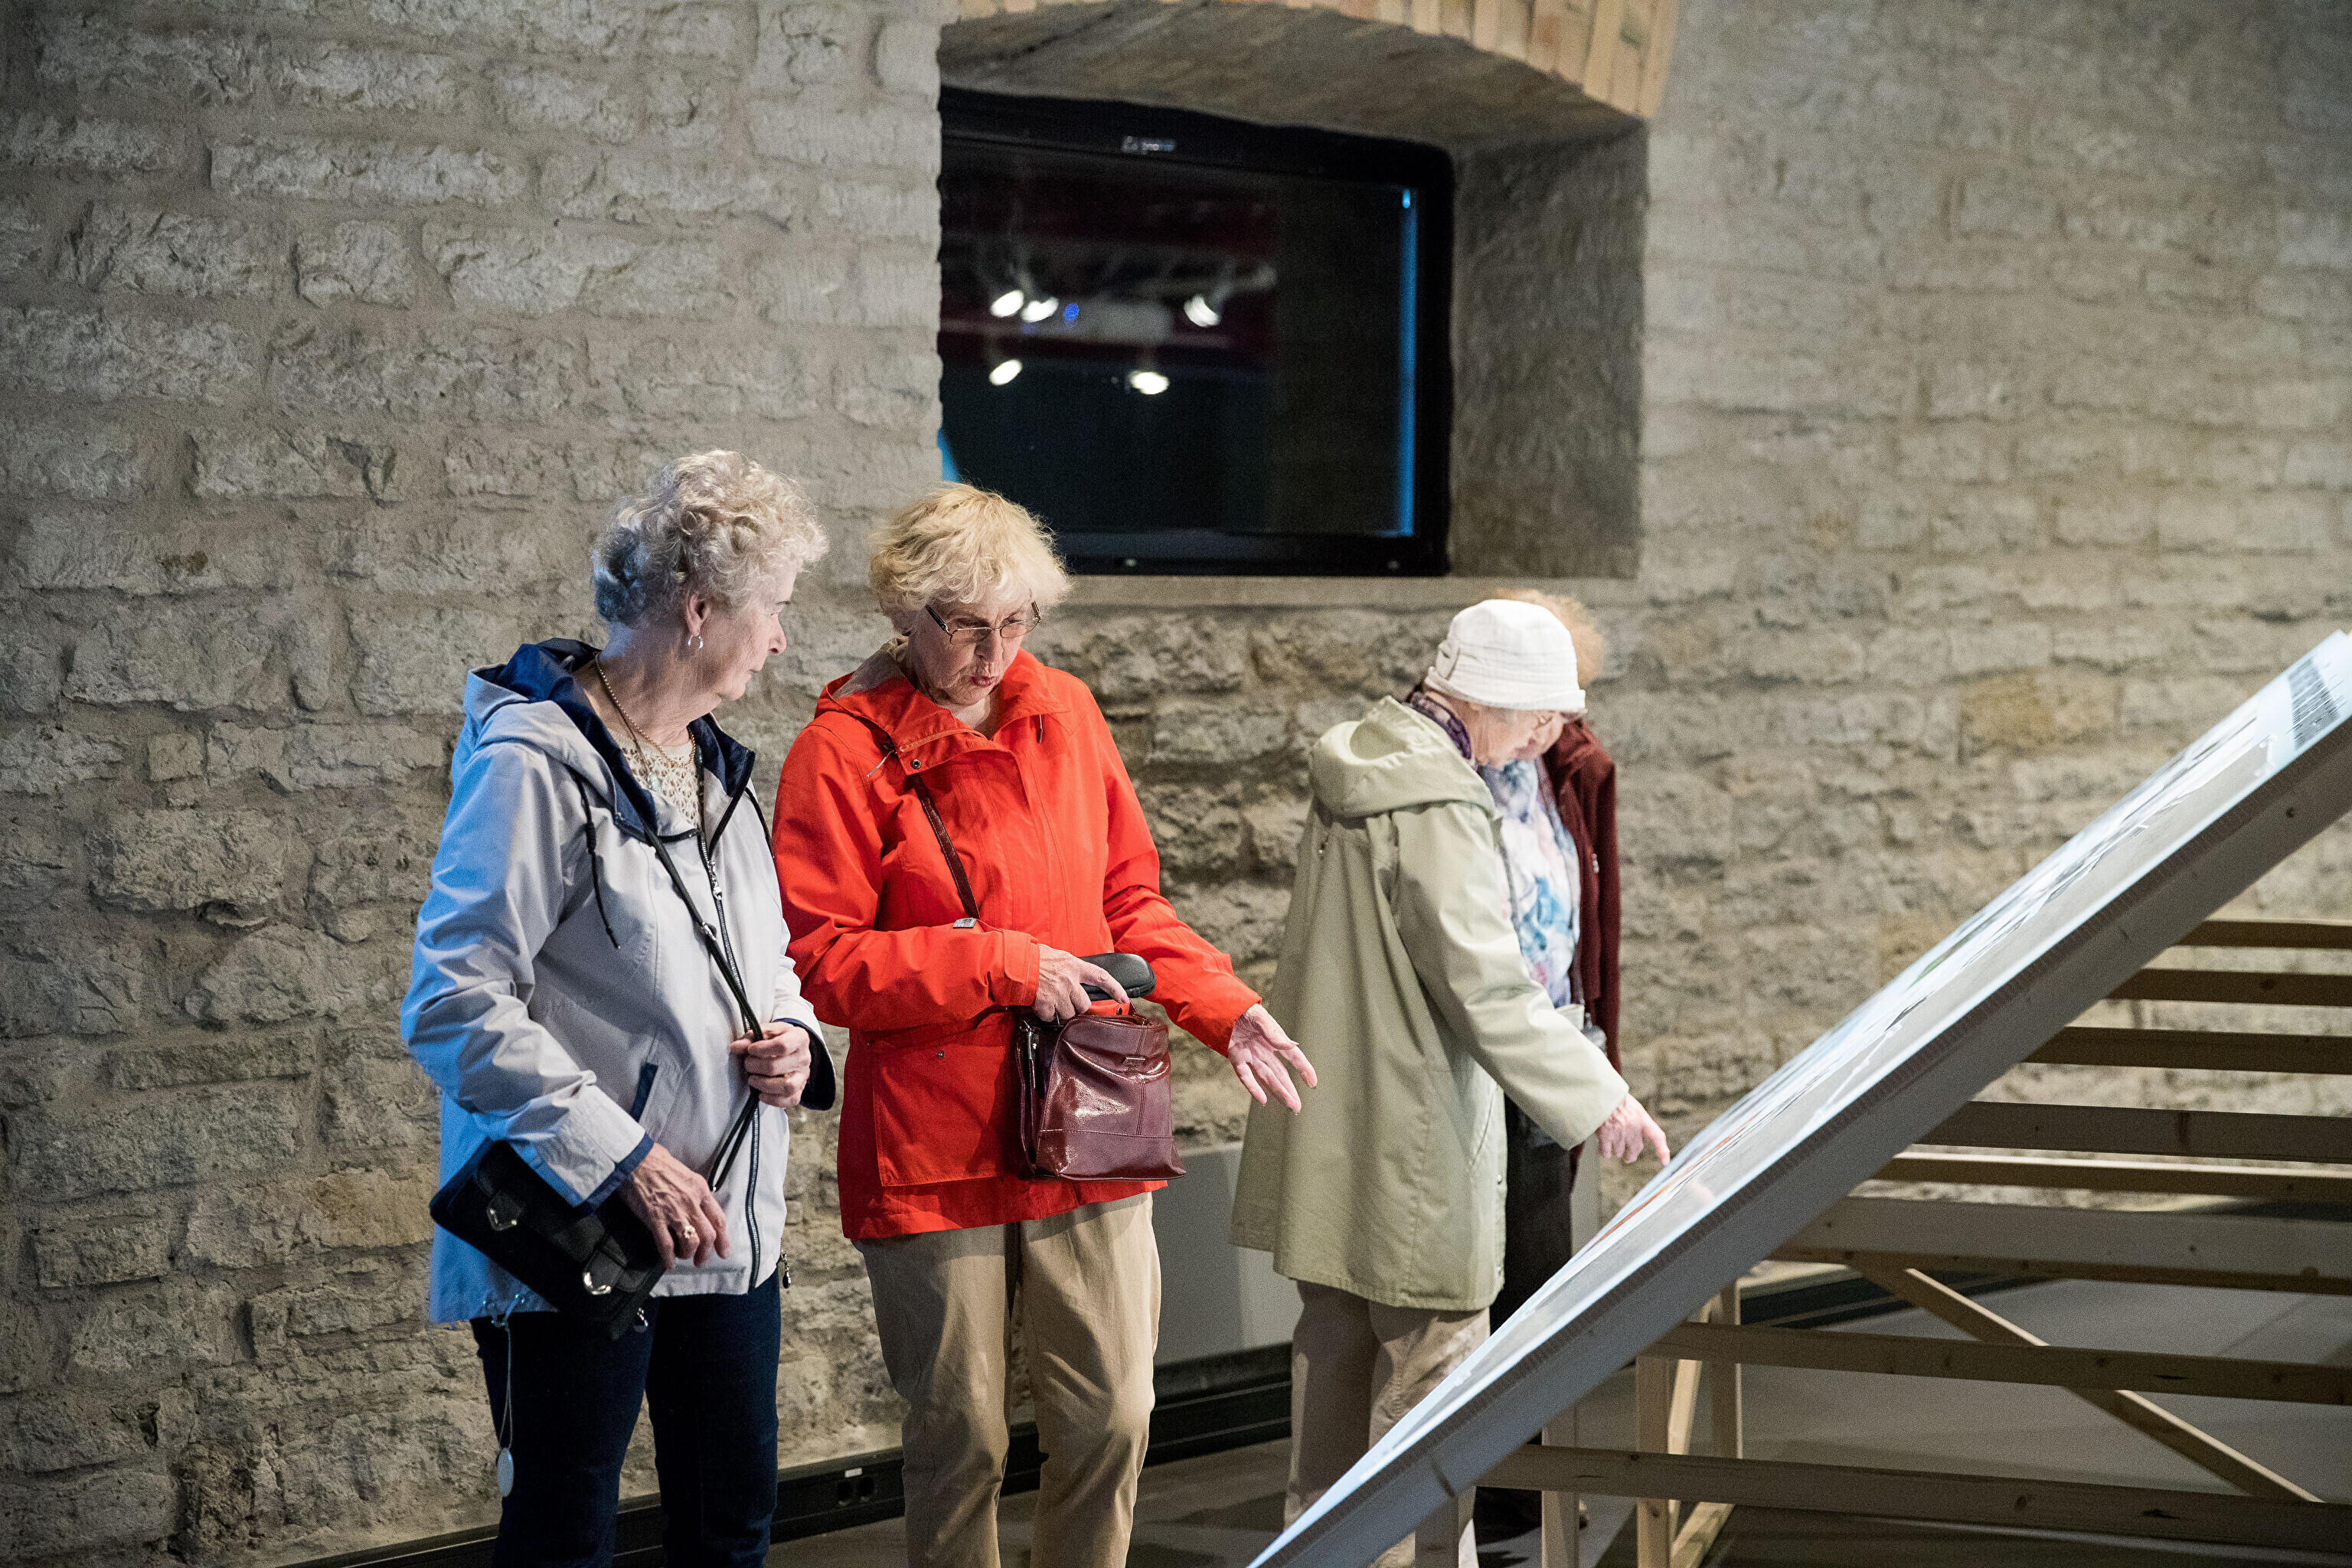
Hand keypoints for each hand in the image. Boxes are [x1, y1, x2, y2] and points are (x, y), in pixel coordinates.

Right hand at [622, 1142, 728, 1268]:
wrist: (635, 1158)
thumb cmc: (657, 1161)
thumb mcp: (685, 1173)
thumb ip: (694, 1192)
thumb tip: (697, 1207)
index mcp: (701, 1190)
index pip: (719, 1219)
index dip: (723, 1239)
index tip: (723, 1251)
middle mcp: (691, 1202)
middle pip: (708, 1235)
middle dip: (706, 1253)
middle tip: (700, 1260)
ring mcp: (674, 1211)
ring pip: (691, 1242)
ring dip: (688, 1254)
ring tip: (682, 1257)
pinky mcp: (655, 1218)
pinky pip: (666, 1245)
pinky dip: (669, 1258)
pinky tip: (668, 1265)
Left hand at [731, 1021, 812, 1107]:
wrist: (792, 1050)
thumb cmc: (777, 1039)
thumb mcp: (766, 1033)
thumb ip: (750, 1038)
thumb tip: (735, 1047)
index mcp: (799, 1038)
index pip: (782, 1045)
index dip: (762, 1049)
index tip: (750, 1050)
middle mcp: (804, 1057)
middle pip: (777, 1067)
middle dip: (756, 1067)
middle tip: (748, 1064)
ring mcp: (803, 1075)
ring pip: (786, 1086)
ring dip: (763, 1084)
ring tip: (752, 1079)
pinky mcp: (800, 1090)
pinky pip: (790, 1100)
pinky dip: (773, 1100)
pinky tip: (761, 1094)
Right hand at [1032, 945, 1127, 1023]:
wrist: (1014, 962)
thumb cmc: (1032, 957)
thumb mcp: (1056, 956)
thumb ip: (1068, 967)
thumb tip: (1074, 976)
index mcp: (1074, 965)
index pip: (1101, 977)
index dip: (1115, 989)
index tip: (1124, 999)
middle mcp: (1069, 980)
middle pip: (1084, 1004)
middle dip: (1076, 1006)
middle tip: (1064, 1000)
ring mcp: (1058, 993)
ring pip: (1068, 1013)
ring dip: (1059, 1011)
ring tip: (1049, 1000)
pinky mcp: (1046, 1003)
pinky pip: (1050, 1017)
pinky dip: (1045, 1014)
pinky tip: (1039, 1004)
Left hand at [1227, 1003, 1316, 1112]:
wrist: (1220, 1006)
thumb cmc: (1243, 1008)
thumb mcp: (1260, 1017)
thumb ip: (1274, 1032)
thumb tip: (1291, 1045)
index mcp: (1273, 1038)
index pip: (1293, 1056)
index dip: (1304, 1069)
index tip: (1313, 1083)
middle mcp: (1263, 1050)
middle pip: (1280, 1073)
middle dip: (1289, 1090)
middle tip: (1298, 1106)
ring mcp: (1250, 1055)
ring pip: (1266, 1077)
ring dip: (1277, 1092)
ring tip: (1288, 1105)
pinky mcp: (1235, 1057)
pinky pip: (1245, 1075)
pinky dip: (1253, 1087)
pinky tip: (1262, 1100)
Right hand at [1596, 1093, 1670, 1164]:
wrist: (1599, 1092)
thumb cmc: (1615, 1099)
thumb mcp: (1633, 1107)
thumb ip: (1638, 1122)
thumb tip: (1637, 1139)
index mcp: (1641, 1118)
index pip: (1657, 1136)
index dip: (1662, 1150)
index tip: (1664, 1161)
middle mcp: (1632, 1127)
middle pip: (1635, 1150)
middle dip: (1630, 1156)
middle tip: (1628, 1157)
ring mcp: (1619, 1133)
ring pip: (1619, 1153)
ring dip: (1615, 1150)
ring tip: (1611, 1142)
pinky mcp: (1605, 1136)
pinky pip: (1606, 1153)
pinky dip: (1605, 1152)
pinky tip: (1603, 1147)